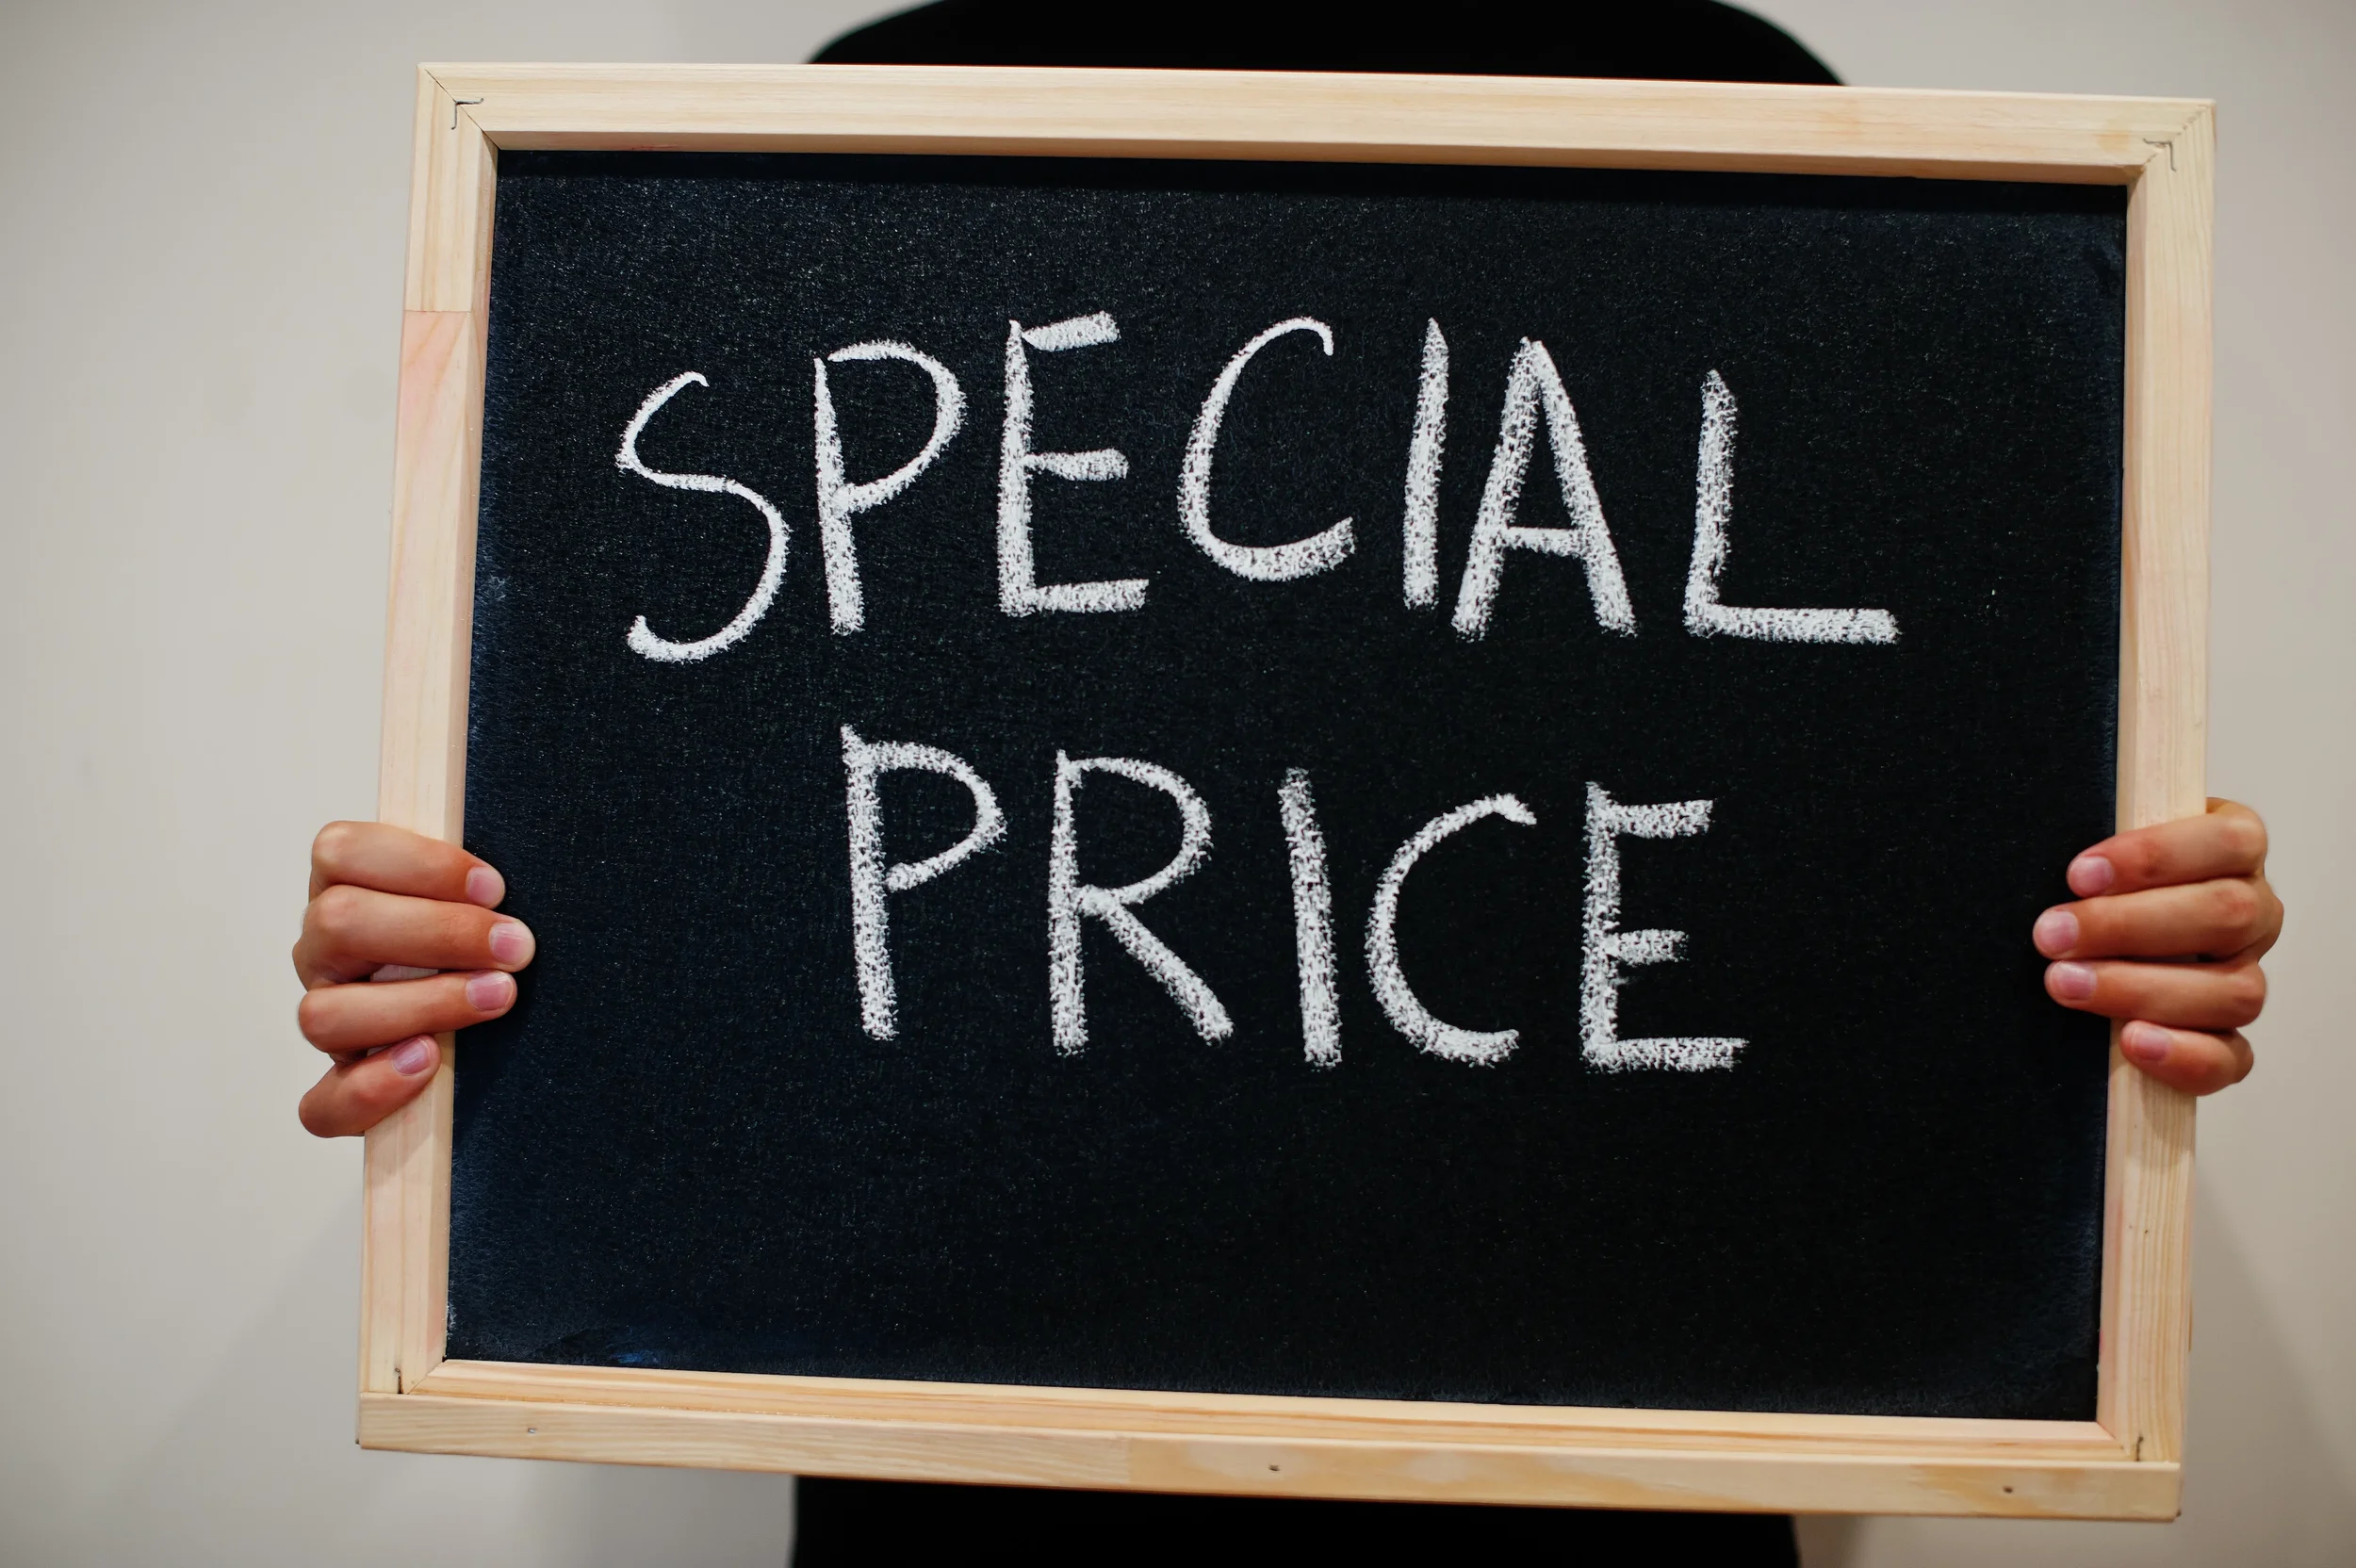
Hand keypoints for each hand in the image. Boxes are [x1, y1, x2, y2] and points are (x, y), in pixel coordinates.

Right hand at [292, 823, 534, 1136]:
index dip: (419, 864)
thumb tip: (507, 880)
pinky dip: (373, 1088)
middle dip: (440, 932)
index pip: (341, 851)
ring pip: (324, 1014)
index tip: (495, 887)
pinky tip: (430, 1063)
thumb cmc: (486, 949)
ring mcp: (327, 1018)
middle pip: (338, 924)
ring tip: (496, 997)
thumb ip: (476, 885)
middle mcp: (324, 951)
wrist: (493, 1039)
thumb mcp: (481, 903)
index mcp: (345, 887)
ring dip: (422, 1004)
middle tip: (516, 946)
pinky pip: (322, 1105)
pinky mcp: (338, 1087)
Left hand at [2035, 799, 2278, 1094]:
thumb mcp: (2101, 854)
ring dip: (2141, 989)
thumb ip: (2100, 856)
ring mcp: (2246, 975)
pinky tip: (2130, 1042)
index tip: (2078, 875)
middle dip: (2126, 926)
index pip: (2229, 842)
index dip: (2155, 857)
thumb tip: (2071, 872)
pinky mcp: (2229, 1037)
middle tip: (2051, 935)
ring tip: (2066, 984)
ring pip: (2233, 989)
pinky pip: (2230, 1058)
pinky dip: (2184, 1055)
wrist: (2089, 940)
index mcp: (2234, 850)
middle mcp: (2254, 912)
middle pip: (2227, 915)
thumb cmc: (2094, 885)